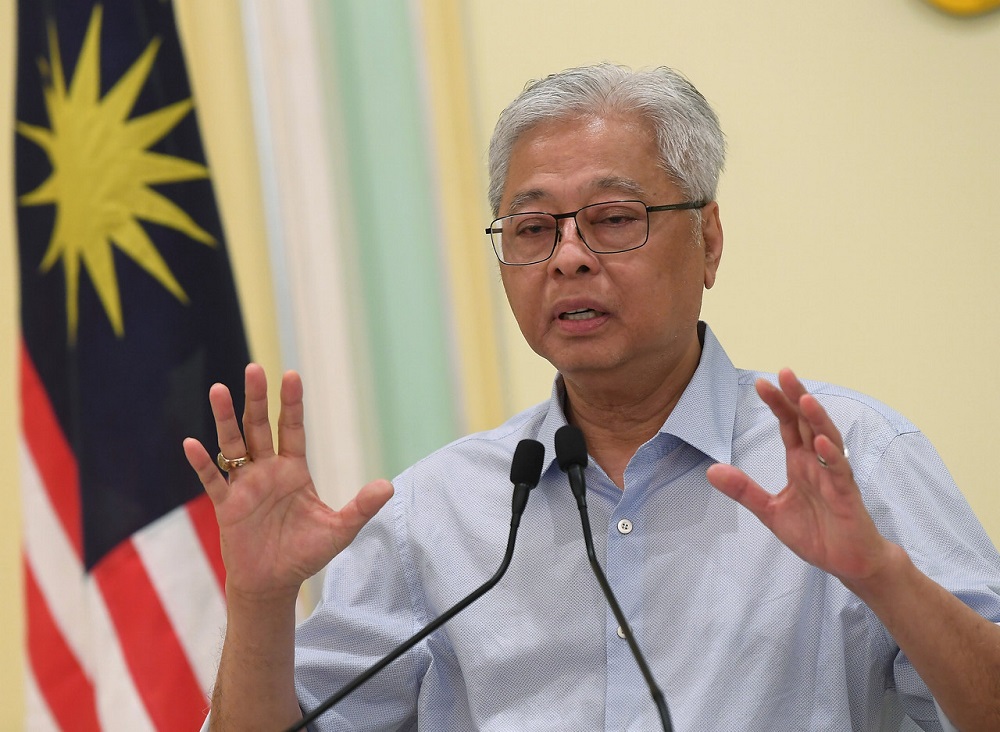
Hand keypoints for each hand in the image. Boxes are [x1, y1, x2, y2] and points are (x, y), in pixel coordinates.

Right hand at [183, 364, 392, 602]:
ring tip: (218, 390)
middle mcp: (267, 471)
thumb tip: (388, 487)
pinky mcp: (227, 507)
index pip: (293, 429)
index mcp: (293, 470)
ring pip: (233, 445)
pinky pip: (212, 481)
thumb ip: (361, 508)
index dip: (292, 403)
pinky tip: (192, 444)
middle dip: (257, 400)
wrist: (274, 584)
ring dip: (225, 419)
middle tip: (254, 368)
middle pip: (259, 427)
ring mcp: (244, 486)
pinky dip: (202, 464)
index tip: (292, 375)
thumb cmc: (305, 554)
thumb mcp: (339, 531)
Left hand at [706, 368, 894, 586]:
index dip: (777, 404)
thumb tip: (710, 470)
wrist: (848, 562)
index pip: (788, 426)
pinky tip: (822, 444)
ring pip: (828, 440)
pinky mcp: (847, 497)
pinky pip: (840, 474)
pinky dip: (832, 458)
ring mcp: (834, 478)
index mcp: (800, 463)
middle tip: (784, 372)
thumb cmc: (816, 533)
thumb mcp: (770, 512)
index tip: (762, 382)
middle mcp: (818, 464)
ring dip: (817, 419)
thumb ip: (744, 490)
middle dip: (797, 397)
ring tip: (804, 399)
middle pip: (808, 423)